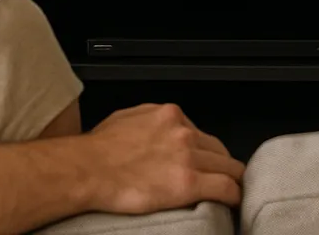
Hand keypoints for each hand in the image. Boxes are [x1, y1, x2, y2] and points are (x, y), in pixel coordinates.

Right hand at [80, 103, 243, 213]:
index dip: (205, 152)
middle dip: (220, 165)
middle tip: (219, 180)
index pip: (201, 133)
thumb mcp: (125, 119)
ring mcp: (188, 156)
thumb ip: (148, 121)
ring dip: (229, 181)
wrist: (85, 170)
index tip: (204, 162)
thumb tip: (155, 129)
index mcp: (168, 115)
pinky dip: (232, 196)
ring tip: (227, 194)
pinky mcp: (188, 182)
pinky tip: (231, 203)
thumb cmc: (96, 150)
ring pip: (229, 167)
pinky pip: (226, 188)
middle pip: (220, 150)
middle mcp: (182, 132)